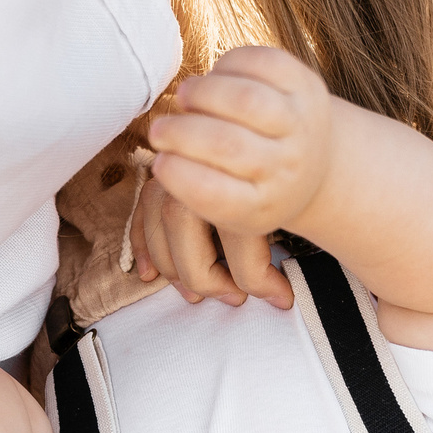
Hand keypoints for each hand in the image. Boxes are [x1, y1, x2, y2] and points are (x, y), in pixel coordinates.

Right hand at [128, 169, 289, 307]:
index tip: (280, 297)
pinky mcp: (161, 178)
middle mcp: (204, 163)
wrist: (277, 135)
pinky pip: (143, 212)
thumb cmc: (285, 180)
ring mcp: (179, 169)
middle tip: (234, 297)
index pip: (239, 234)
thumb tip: (279, 296)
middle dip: (206, 275)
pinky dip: (143, 244)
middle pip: (186, 222)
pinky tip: (149, 274)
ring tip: (194, 294)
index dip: (257, 277)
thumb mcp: (289, 207)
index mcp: (243, 172)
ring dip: (172, 266)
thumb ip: (276, 237)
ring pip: (161, 219)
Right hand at [145, 46, 334, 297]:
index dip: (179, 176)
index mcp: (268, 206)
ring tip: (183, 99)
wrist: (321, 160)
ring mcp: (304, 122)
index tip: (159, 164)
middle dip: (182, 133)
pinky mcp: (309, 83)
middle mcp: (291, 167)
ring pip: (245, 100)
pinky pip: (262, 62)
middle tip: (158, 130)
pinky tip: (214, 75)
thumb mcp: (230, 216)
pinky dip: (230, 66)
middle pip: (228, 146)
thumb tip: (148, 234)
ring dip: (203, 94)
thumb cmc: (258, 191)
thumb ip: (190, 212)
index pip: (215, 196)